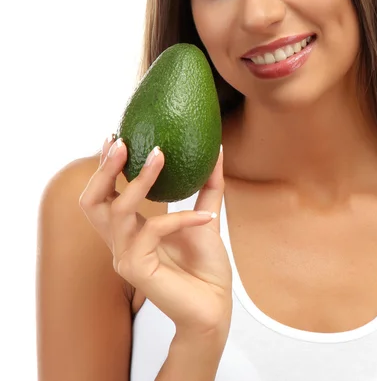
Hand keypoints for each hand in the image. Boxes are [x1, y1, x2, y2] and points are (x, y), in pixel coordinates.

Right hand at [79, 136, 232, 336]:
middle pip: (92, 202)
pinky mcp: (137, 268)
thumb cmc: (207, 267)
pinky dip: (182, 217)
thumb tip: (216, 150)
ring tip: (160, 155)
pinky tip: (207, 216)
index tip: (115, 136)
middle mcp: (120, 243)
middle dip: (104, 168)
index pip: (104, 196)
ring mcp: (125, 257)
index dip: (104, 168)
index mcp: (132, 231)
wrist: (215, 308)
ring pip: (117, 211)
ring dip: (140, 179)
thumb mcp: (206, 217)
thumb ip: (207, 187)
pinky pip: (154, 230)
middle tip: (122, 141)